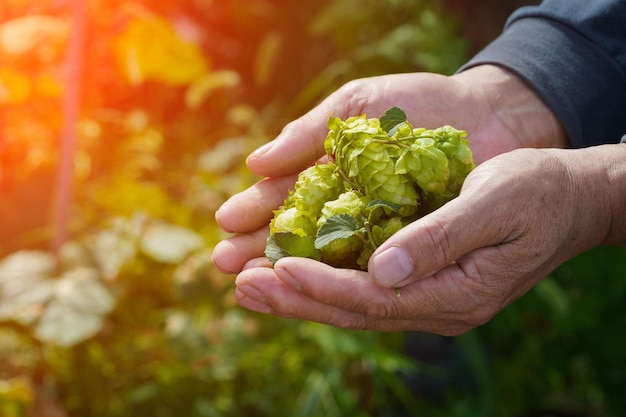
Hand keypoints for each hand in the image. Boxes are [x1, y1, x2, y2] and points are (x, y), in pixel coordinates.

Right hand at [213, 65, 566, 274]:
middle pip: (296, 237)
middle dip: (260, 251)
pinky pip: (371, 275)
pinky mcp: (409, 253)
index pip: (283, 199)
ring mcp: (377, 235)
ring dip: (291, 276)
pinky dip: (342, 284)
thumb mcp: (359, 105)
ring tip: (254, 286)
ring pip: (327, 263)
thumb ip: (310, 132)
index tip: (224, 226)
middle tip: (226, 266)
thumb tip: (256, 163)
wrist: (487, 114)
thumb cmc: (420, 103)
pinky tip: (311, 293)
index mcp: (330, 175)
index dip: (253, 212)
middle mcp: (348, 210)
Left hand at [228, 145, 625, 333]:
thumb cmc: (537, 192)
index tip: (275, 265)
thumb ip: (441, 239)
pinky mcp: (423, 281)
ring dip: (301, 294)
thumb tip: (383, 269)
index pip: (374, 297)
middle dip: (295, 297)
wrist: (568, 199)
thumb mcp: (495, 204)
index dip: (322, 283)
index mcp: (455, 292)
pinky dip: (324, 281)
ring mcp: (430, 298)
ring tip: (251, 283)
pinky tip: (293, 272)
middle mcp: (437, 306)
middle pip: (354, 310)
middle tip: (241, 284)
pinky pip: (365, 290)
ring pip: (354, 304)